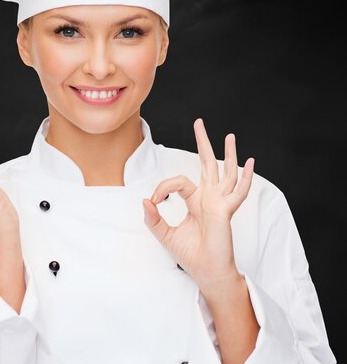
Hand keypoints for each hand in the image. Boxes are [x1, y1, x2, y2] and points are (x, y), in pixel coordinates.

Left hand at [142, 118, 253, 292]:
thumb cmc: (191, 254)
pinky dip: (246, 178)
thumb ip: (153, 218)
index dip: (163, 187)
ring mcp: (220, 203)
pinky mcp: (226, 211)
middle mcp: (209, 198)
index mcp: (196, 200)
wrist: (206, 273)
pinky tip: (251, 163)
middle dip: (203, 142)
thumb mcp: (164, 234)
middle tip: (199, 122)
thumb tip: (144, 200)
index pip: (179, 181)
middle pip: (207, 163)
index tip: (154, 201)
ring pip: (225, 172)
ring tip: (230, 136)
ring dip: (228, 154)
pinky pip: (239, 192)